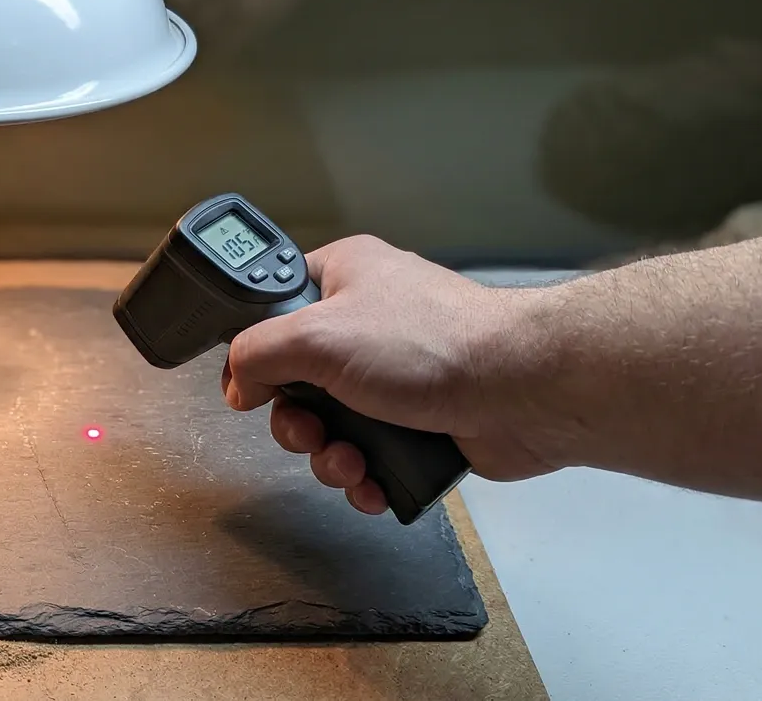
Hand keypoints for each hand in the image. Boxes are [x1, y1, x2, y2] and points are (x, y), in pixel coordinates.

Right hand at [221, 235, 558, 514]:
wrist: (522, 390)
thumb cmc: (427, 345)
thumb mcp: (318, 335)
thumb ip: (258, 352)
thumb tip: (239, 380)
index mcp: (343, 278)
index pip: (274, 308)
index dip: (254, 351)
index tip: (250, 387)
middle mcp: (367, 324)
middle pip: (296, 381)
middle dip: (296, 421)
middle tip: (310, 431)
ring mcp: (394, 376)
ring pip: (331, 425)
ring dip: (328, 456)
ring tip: (350, 462)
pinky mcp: (419, 421)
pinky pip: (369, 454)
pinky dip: (364, 475)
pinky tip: (371, 482)